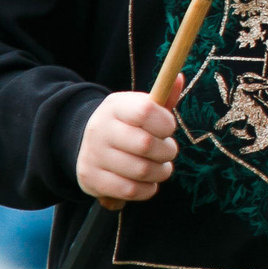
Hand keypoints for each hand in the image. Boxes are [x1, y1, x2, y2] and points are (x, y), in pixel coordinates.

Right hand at [78, 91, 175, 210]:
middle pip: (146, 145)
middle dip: (167, 151)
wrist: (88, 146)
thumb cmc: (127, 126)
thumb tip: (179, 78)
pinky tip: (148, 181)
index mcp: (114, 106)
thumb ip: (162, 98)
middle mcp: (99, 129)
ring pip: (141, 170)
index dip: (166, 123)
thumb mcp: (140, 108)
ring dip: (160, 172)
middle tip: (168, 151)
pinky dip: (147, 189)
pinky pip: (130, 190)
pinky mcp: (91, 179)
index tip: (168, 128)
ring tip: (160, 167)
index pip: (145, 111)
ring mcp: (93, 155)